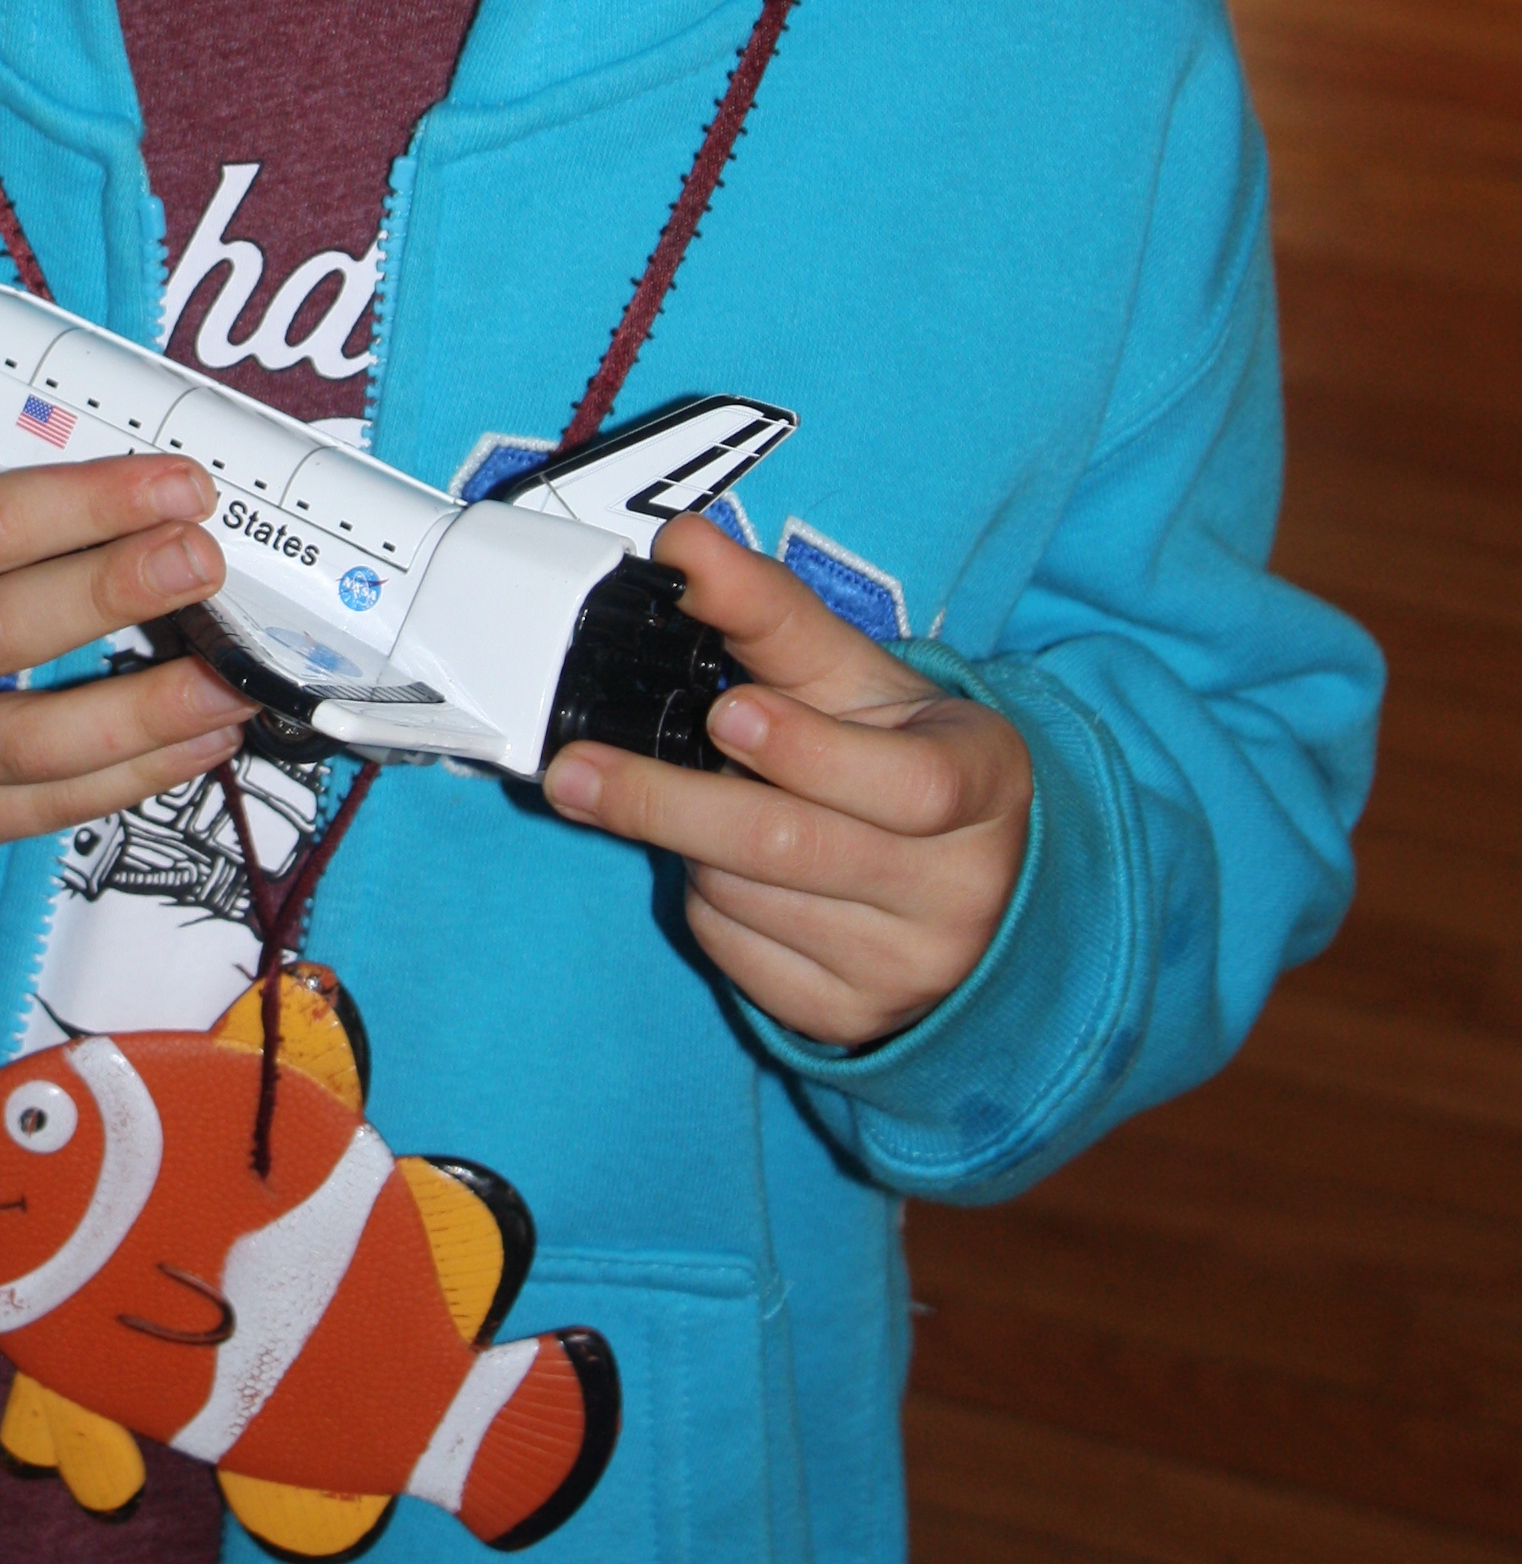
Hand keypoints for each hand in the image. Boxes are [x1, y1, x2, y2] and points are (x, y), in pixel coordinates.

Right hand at [0, 455, 247, 871]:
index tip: (175, 482)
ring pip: (40, 743)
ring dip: (152, 709)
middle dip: (120, 589)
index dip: (88, 502)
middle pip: (9, 629)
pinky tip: (200, 740)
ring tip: (239, 677)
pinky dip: (130, 778)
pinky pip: (43, 810)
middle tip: (206, 556)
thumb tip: (79, 494)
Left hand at [542, 518, 1031, 1046]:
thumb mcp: (854, 675)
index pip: (908, 783)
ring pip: (750, 901)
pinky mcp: (853, 1018)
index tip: (727, 711)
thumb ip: (768, 609)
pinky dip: (707, 906)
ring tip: (702, 801)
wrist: (963, 879)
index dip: (811, 751)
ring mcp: (910, 966)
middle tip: (578, 770)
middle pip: (796, 847)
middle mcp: (962, 887)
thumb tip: (683, 545)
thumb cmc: (898, 751)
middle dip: (668, 803)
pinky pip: (739, 960)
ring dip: (691, 844)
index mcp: (984, 782)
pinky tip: (726, 868)